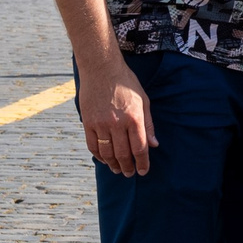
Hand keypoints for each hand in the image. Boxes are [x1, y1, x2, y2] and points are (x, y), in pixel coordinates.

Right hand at [78, 59, 155, 175]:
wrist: (101, 69)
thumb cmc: (126, 83)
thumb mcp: (143, 101)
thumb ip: (148, 124)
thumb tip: (154, 144)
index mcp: (134, 118)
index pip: (140, 148)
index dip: (142, 163)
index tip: (143, 171)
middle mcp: (117, 123)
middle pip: (123, 154)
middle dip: (128, 167)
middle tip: (129, 174)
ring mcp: (101, 123)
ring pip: (107, 152)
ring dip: (113, 164)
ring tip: (118, 169)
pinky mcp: (88, 122)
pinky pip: (93, 145)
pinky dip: (99, 155)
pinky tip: (104, 159)